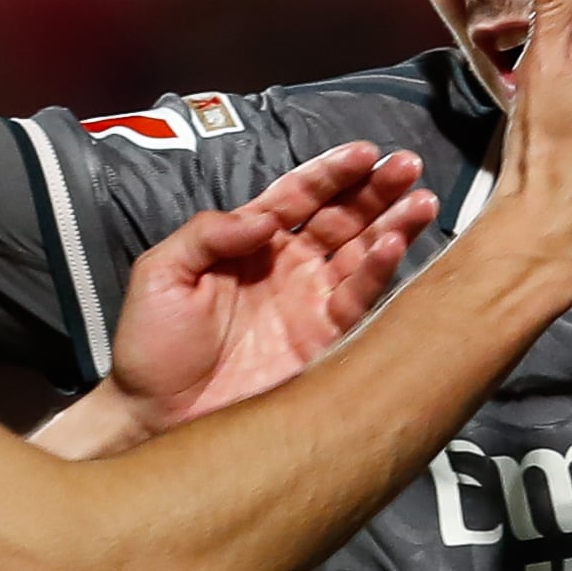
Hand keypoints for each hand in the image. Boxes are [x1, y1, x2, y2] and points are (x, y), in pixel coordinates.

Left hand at [95, 143, 438, 444]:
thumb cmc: (150, 346)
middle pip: (343, 218)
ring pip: (362, 254)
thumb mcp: (162, 273)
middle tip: (407, 167)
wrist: (155, 418)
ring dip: (393, 227)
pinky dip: (379, 273)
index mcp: (252, 244)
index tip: (365, 152)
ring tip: (421, 203)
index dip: (333, 173)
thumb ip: (207, 234)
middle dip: (377, 190)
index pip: (300, 196)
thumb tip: (264, 215)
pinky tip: (393, 248)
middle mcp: (290, 269)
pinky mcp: (325, 343)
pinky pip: (360, 301)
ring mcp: (311, 306)